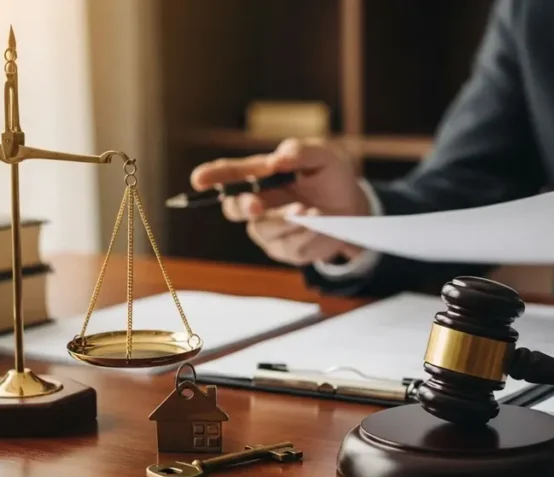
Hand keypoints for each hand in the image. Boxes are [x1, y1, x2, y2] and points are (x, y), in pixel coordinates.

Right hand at [189, 138, 369, 265]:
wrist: (354, 207)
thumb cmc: (331, 175)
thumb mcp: (323, 155)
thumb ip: (300, 151)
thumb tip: (278, 159)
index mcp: (261, 175)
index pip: (231, 175)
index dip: (212, 176)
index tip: (199, 179)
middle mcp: (259, 203)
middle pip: (235, 208)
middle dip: (244, 207)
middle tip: (256, 205)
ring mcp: (270, 229)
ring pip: (265, 229)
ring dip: (287, 221)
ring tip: (313, 211)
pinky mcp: (286, 249)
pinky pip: (290, 246)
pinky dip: (307, 235)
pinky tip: (321, 225)